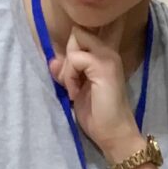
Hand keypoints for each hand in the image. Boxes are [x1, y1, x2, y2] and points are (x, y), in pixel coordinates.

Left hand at [50, 25, 140, 164]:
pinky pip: (75, 59)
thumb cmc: (97, 115)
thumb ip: (66, 71)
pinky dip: (69, 77)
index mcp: (103, 55)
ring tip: (75, 90)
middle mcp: (108, 51)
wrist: (114, 134)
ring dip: (67, 69)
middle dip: (67, 58)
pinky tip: (76, 94)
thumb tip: (53, 61)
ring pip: (74, 43)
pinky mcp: (103, 66)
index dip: (70, 50)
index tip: (71, 75)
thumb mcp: (75, 88)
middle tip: (71, 83)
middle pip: (76, 34)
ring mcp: (107, 57)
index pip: (82, 34)